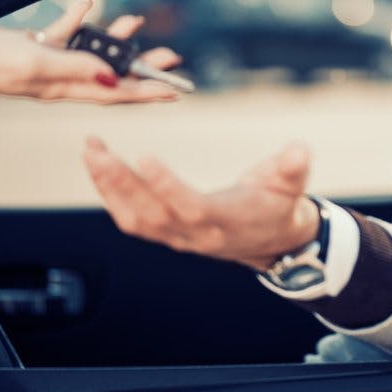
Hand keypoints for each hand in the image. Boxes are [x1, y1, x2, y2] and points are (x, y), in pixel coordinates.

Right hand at [0, 0, 181, 102]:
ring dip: (113, 38)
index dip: (148, 92)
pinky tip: (88, 5)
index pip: (116, 93)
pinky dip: (77, 20)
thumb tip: (115, 80)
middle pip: (111, 74)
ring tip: (136, 23)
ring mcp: (46, 65)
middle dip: (142, 66)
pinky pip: (63, 35)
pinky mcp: (32, 49)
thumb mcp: (38, 65)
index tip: (176, 92)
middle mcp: (59, 80)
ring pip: (90, 51)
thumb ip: (77, 69)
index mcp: (64, 89)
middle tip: (171, 58)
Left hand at [83, 138, 321, 270]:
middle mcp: (196, 235)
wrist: (275, 241)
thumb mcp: (293, 185)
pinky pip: (131, 219)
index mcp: (226, 221)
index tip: (145, 157)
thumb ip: (293, 167)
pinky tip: (99, 167)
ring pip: (133, 219)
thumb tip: (300, 150)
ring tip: (92, 152)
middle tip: (97, 150)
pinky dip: (110, 194)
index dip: (167, 186)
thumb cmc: (281, 205)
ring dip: (107, 187)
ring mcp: (178, 237)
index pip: (191, 207)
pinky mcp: (167, 233)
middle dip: (119, 182)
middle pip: (150, 214)